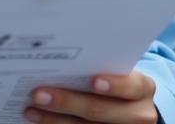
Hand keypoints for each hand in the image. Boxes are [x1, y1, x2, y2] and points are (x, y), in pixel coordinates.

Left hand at [24, 71, 156, 123]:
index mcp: (142, 88)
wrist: (132, 108)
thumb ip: (99, 66)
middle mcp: (138, 114)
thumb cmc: (118, 80)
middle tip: (39, 94)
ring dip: (55, 119)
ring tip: (32, 110)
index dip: (114, 85)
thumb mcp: (119, 72)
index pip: (132, 86)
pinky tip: (40, 121)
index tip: (93, 81)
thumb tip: (59, 58)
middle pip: (101, 111)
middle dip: (68, 102)